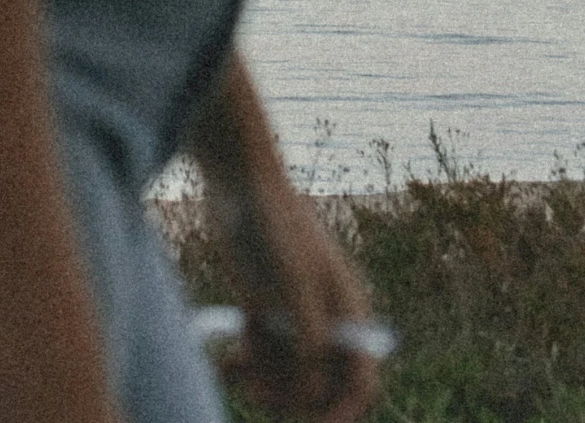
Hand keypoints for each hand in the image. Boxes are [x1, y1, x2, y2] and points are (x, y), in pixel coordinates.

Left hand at [209, 177, 381, 422]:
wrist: (239, 184)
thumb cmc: (276, 227)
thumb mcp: (294, 284)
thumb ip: (308, 338)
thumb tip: (312, 390)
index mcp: (350, 315)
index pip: (359, 378)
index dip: (344, 409)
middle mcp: (325, 321)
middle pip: (319, 383)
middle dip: (292, 396)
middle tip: (257, 393)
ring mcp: (293, 315)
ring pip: (286, 372)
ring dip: (264, 382)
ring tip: (232, 371)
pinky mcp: (262, 307)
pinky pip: (260, 353)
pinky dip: (245, 364)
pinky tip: (225, 362)